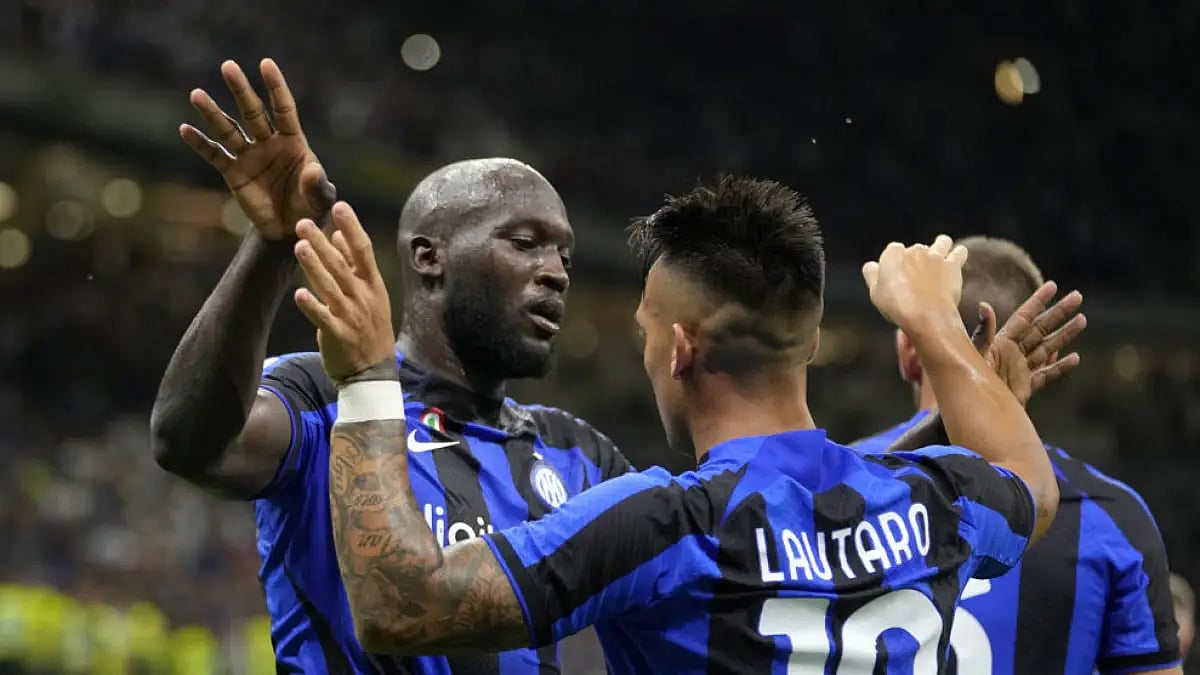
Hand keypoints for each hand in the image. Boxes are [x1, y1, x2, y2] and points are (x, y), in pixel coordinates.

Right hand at [181, 59, 335, 240]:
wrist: (290, 229)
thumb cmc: (311, 208)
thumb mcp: (320, 199)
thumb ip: (318, 185)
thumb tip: (313, 170)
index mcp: (293, 142)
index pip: (283, 109)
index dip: (275, 87)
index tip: (265, 64)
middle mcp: (269, 143)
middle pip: (253, 111)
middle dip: (241, 90)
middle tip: (228, 66)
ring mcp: (249, 156)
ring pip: (229, 129)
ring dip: (213, 113)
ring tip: (197, 94)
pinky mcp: (234, 173)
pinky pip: (215, 155)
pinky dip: (200, 143)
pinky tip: (185, 129)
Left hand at [292, 202, 394, 381]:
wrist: (372, 372)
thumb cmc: (369, 328)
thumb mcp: (370, 295)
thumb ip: (354, 265)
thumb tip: (340, 234)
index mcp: (372, 285)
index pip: (363, 250)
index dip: (352, 227)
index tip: (339, 205)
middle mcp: (363, 298)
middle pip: (341, 266)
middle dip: (322, 243)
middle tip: (302, 222)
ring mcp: (351, 316)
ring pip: (330, 287)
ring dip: (314, 267)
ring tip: (299, 247)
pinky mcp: (338, 335)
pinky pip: (323, 318)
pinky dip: (311, 306)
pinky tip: (299, 294)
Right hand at [862, 235, 968, 330]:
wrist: (926, 316)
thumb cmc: (897, 306)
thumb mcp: (874, 293)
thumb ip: (872, 275)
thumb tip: (871, 266)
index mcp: (893, 254)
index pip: (892, 251)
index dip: (894, 262)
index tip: (895, 275)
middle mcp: (915, 250)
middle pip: (916, 249)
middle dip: (916, 259)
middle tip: (916, 276)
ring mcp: (935, 256)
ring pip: (941, 242)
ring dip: (941, 246)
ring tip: (940, 255)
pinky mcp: (952, 266)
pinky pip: (959, 252)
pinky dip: (958, 254)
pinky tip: (957, 257)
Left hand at [971, 281, 1085, 405]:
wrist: (972, 414)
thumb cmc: (967, 384)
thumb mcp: (976, 356)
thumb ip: (982, 333)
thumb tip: (984, 305)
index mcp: (1001, 342)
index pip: (1024, 317)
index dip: (1038, 301)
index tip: (1053, 285)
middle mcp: (1012, 353)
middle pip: (1040, 329)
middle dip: (1059, 312)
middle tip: (1078, 296)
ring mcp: (1020, 370)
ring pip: (1047, 349)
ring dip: (1065, 335)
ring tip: (1082, 320)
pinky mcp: (1025, 387)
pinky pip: (1046, 375)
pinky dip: (1060, 367)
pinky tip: (1075, 358)